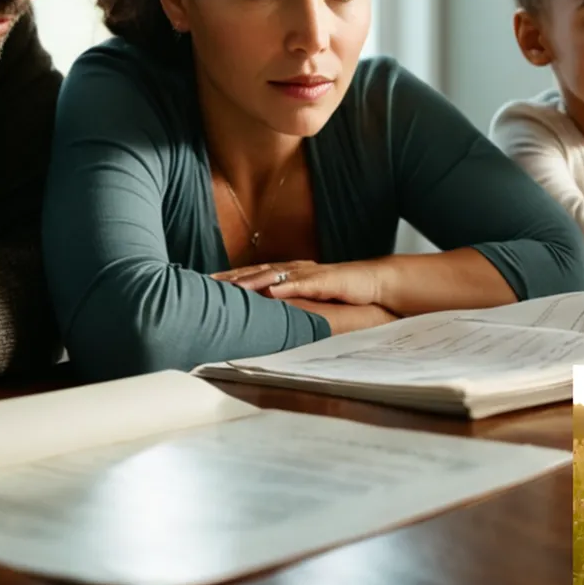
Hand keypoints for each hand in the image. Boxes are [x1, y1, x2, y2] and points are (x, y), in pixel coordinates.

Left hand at [212, 260, 384, 306]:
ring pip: (278, 274)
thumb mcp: (311, 300)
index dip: (232, 278)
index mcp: (292, 274)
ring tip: (231, 287)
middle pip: (259, 271)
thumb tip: (268, 314)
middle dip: (233, 276)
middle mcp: (298, 270)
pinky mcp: (328, 279)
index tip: (208, 283)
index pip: (256, 275)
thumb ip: (290, 304)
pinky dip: (287, 285)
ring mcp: (312, 273)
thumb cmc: (344, 292)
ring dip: (253, 279)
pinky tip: (272, 290)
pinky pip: (305, 282)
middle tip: (207, 282)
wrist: (376, 283)